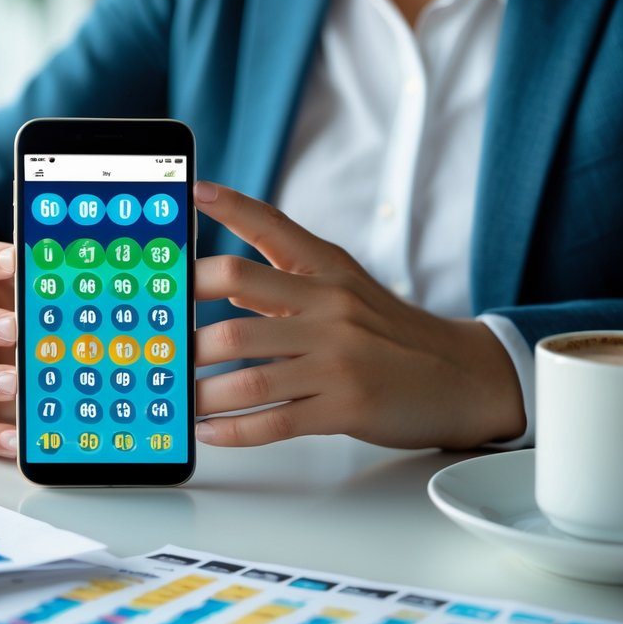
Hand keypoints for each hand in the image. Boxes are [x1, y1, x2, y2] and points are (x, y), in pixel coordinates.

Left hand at [192, 181, 524, 449]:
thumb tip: (225, 286)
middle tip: (156, 338)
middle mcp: (330, 307)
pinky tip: (208, 431)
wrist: (466, 377)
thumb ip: (285, 284)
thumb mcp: (344, 293)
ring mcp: (338, 358)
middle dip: (188, 321)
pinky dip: (234, 429)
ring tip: (172, 396)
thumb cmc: (395, 334)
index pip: (273, 227)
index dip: (230, 206)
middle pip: (239, 296)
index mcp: (328, 274)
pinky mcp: (346, 405)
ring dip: (200, 388)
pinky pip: (275, 420)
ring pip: (248, 368)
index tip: (192, 192)